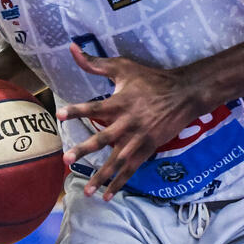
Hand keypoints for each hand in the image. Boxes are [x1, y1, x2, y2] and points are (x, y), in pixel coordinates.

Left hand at [55, 44, 199, 199]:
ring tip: (86, 190)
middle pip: (103, 138)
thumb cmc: (151, 79)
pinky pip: (131, 169)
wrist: (183, 95)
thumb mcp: (124, 68)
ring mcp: (138, 138)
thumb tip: (72, 47)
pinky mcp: (147, 149)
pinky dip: (119, 183)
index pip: (94, 106)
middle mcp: (127, 122)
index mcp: (120, 102)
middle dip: (85, 149)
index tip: (59, 114)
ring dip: (101, 176)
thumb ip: (96, 63)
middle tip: (67, 159)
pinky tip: (107, 196)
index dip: (77, 110)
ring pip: (117, 161)